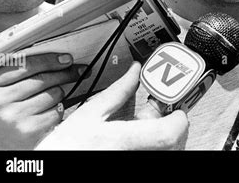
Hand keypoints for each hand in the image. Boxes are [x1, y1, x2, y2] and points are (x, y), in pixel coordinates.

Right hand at [0, 53, 85, 148]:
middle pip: (43, 78)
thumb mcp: (4, 94)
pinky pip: (56, 111)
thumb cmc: (7, 117)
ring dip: (57, 96)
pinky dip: (57, 112)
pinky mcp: (28, 130)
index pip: (24, 66)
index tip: (66, 59)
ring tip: (47, 103)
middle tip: (78, 71)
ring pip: (53, 93)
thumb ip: (20, 77)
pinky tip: (46, 116)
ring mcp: (12, 116)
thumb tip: (58, 63)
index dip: (49, 60)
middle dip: (65, 73)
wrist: (2, 149)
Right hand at [35, 62, 188, 149]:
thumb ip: (118, 91)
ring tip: (147, 126)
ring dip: (165, 133)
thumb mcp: (90, 114)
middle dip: (171, 121)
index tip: (177, 106)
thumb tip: (134, 71)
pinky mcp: (138, 167)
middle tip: (161, 112)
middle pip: (174, 140)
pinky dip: (158, 143)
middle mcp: (135, 156)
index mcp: (123, 140)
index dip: (179, 118)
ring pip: (169, 148)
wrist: (59, 161)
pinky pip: (160, 154)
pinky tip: (141, 138)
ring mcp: (138, 162)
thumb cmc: (67, 147)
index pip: (168, 133)